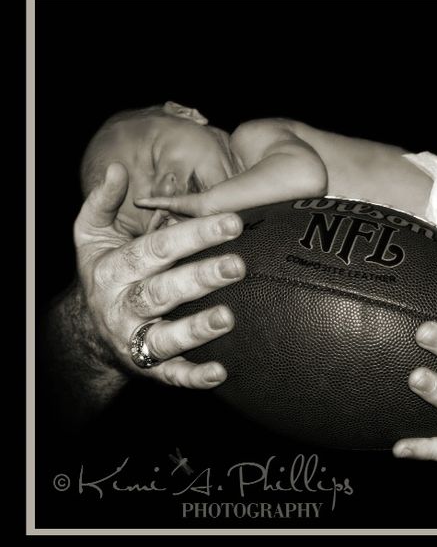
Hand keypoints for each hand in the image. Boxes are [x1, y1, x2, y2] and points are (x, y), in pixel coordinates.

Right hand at [73, 163, 244, 388]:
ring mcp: (135, 338)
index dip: (194, 234)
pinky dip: (194, 377)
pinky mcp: (148, 369)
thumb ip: (103, 202)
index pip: (157, 248)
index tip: (231, 221)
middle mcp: (124, 304)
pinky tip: (221, 372)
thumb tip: (117, 169)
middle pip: (163, 291)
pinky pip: (171, 375)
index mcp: (116, 268)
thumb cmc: (104, 272)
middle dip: (201, 277)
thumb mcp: (91, 236)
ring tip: (228, 317)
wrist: (87, 331)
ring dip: (196, 328)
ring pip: (165, 336)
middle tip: (239, 265)